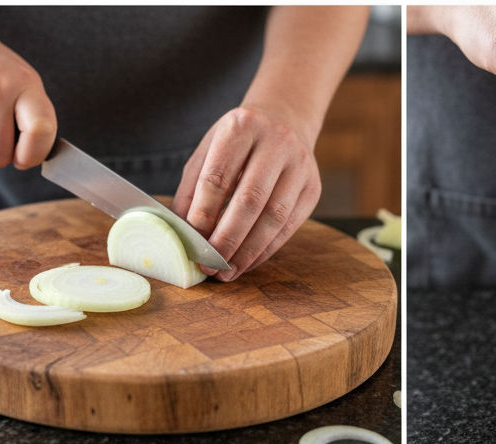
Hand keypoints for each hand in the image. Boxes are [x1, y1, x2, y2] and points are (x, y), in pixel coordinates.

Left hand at [172, 106, 321, 282]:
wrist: (285, 121)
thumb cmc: (239, 143)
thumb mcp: (209, 151)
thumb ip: (192, 189)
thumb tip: (182, 233)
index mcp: (241, 126)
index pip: (219, 177)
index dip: (204, 214)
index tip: (193, 243)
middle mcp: (276, 141)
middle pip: (250, 200)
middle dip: (227, 239)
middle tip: (210, 266)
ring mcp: (299, 165)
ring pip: (274, 218)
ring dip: (249, 251)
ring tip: (228, 271)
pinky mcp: (312, 188)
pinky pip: (289, 227)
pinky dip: (266, 250)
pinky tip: (248, 262)